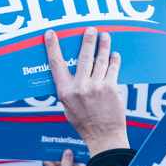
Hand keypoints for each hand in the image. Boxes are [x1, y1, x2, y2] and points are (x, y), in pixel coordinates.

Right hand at [44, 148, 85, 165]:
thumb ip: (67, 165)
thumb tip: (68, 152)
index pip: (82, 160)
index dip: (77, 151)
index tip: (72, 143)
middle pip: (70, 160)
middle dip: (63, 153)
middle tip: (58, 144)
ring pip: (61, 163)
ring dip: (54, 158)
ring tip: (49, 150)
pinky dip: (50, 164)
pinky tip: (45, 160)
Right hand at [45, 28, 127, 155]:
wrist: (103, 136)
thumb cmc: (84, 122)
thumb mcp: (67, 106)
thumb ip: (67, 88)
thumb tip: (68, 71)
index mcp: (65, 91)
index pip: (56, 64)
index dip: (52, 47)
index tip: (51, 34)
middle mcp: (79, 87)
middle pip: (83, 57)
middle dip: (87, 40)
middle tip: (90, 29)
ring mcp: (96, 87)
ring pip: (100, 60)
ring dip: (103, 46)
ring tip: (105, 36)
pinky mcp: (111, 88)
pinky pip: (113, 69)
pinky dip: (114, 60)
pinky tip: (114, 55)